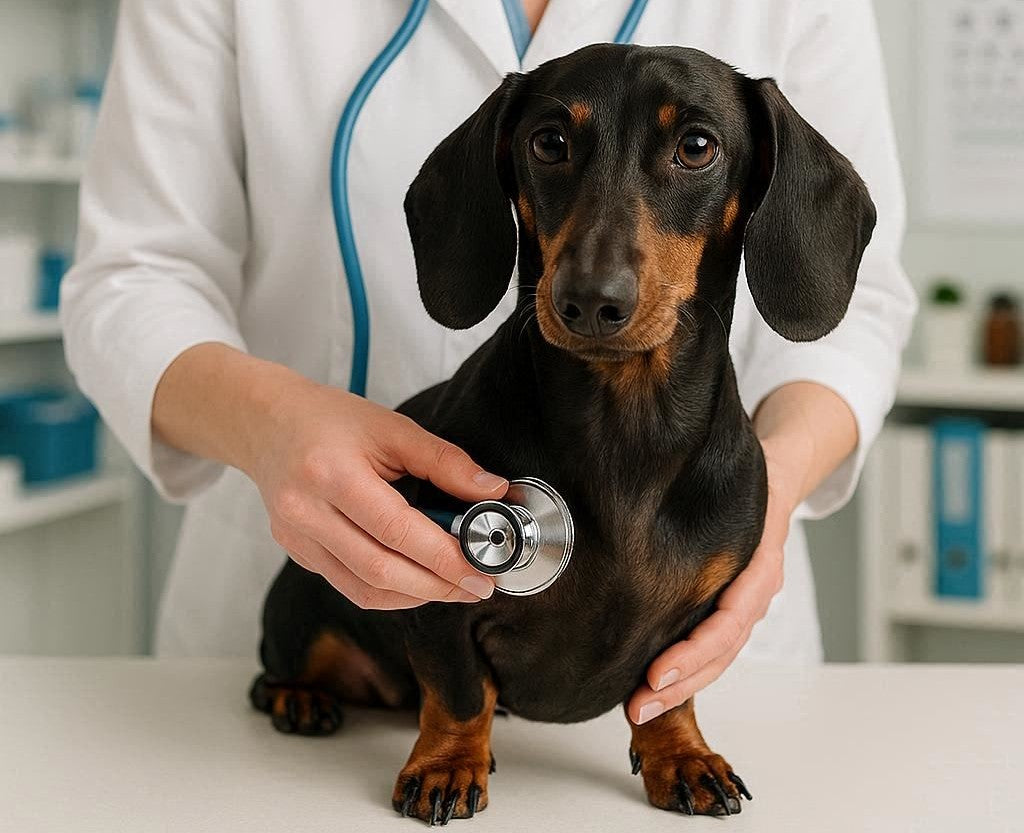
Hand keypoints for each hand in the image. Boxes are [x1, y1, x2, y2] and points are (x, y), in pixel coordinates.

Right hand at [241, 376, 507, 609]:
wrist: (266, 422)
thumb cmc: (329, 419)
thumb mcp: (392, 427)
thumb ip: (446, 461)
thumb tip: (493, 491)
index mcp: (331, 474)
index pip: (398, 532)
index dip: (445, 558)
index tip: (483, 569)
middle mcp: (307, 512)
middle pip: (381, 570)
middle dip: (438, 586)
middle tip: (478, 586)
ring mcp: (297, 538)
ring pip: (364, 589)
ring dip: (416, 595)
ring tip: (454, 586)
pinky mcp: (296, 552)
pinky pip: (349, 586)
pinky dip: (389, 590)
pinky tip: (417, 580)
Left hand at [626, 451, 797, 723]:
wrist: (778, 479)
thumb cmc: (751, 482)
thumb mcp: (741, 485)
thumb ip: (707, 500)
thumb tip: (651, 485)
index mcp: (760, 570)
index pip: (728, 622)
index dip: (693, 652)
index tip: (657, 673)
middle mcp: (754, 594)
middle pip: (720, 653)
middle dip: (679, 684)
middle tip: (639, 706)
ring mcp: (743, 606)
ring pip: (715, 658)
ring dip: (678, 686)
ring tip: (639, 707)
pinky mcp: (726, 608)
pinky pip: (709, 647)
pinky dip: (684, 670)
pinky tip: (653, 684)